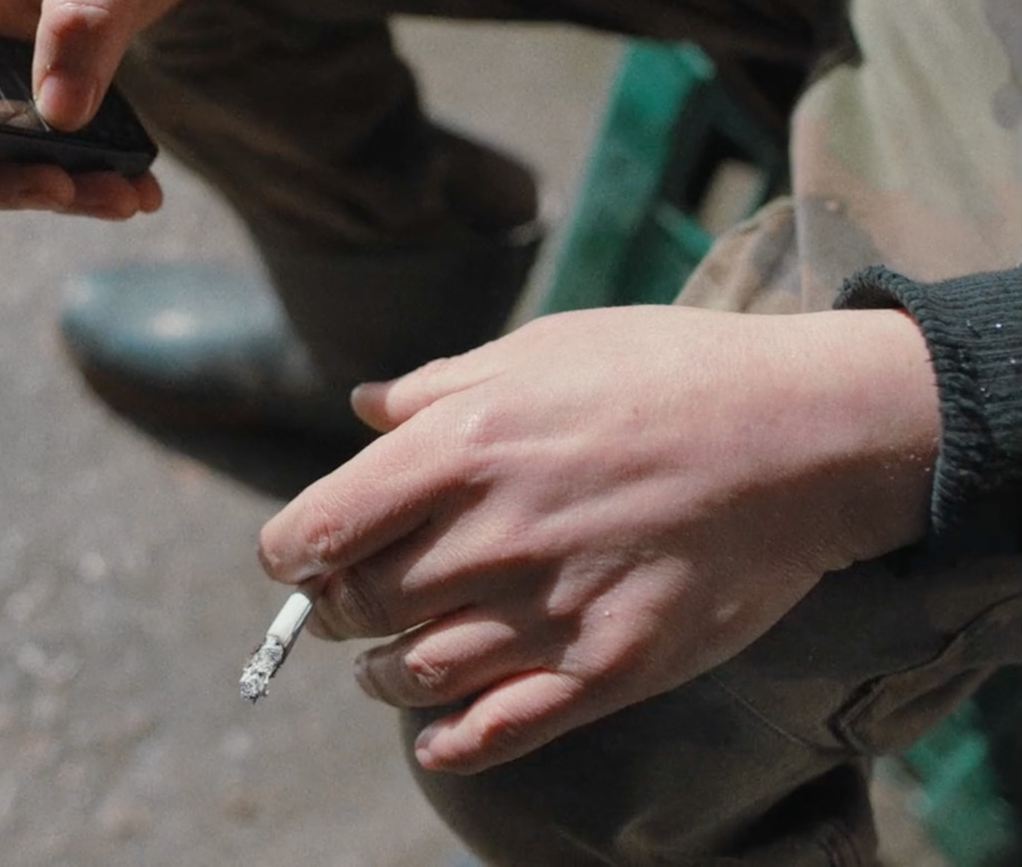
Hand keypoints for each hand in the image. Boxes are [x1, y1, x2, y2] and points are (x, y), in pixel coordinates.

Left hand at [258, 305, 938, 773]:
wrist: (804, 434)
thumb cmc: (668, 372)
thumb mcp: (541, 349)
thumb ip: (438, 388)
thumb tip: (362, 407)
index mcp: (460, 447)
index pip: (320, 527)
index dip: (289, 552)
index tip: (294, 557)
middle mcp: (491, 534)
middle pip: (360, 603)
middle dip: (335, 608)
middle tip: (345, 602)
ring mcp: (550, 608)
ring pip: (417, 672)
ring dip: (382, 674)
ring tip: (384, 664)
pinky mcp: (610, 667)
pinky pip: (503, 730)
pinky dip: (452, 744)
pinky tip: (437, 740)